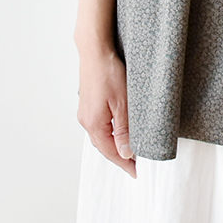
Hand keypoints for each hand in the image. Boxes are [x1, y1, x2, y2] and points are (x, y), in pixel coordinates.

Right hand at [76, 44, 136, 177]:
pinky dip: (109, 132)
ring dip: (114, 144)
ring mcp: (85, 112)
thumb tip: (126, 153)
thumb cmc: (108, 72)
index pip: (111, 153)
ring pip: (101, 136)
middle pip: (104, 146)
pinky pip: (99, 125)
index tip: (137, 173)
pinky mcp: (87, 103)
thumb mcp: (122, 102)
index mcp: (93, 124)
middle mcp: (86, 121)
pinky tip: (118, 130)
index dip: (125, 164)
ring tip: (130, 149)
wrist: (94, 50)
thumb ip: (124, 129)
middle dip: (119, 157)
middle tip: (136, 164)